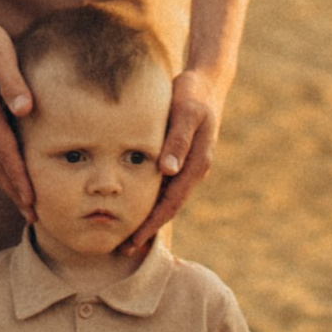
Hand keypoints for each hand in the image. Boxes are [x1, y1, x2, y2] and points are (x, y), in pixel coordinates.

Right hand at [0, 13, 34, 213]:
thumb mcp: (1, 55)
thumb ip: (13, 82)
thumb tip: (25, 109)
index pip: (5, 153)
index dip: (19, 178)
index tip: (31, 200)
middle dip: (14, 192)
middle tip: (33, 217)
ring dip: (7, 183)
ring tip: (23, 204)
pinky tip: (7, 176)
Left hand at [123, 64, 226, 255]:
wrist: (207, 81)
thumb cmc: (193, 93)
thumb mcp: (186, 111)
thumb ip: (177, 139)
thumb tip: (168, 170)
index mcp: (196, 163)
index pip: (172, 202)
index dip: (152, 223)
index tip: (134, 240)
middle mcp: (194, 169)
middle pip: (169, 207)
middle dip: (148, 229)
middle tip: (124, 250)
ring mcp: (188, 166)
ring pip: (167, 199)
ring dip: (150, 218)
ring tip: (127, 236)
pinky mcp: (181, 159)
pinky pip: (166, 186)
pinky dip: (152, 200)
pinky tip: (136, 206)